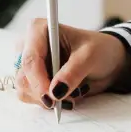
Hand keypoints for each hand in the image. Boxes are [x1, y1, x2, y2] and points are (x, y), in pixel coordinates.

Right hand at [15, 18, 130, 108]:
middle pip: (24, 77)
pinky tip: (67, 96)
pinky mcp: (33, 80)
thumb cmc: (98, 48)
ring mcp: (30, 64)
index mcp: (40, 29)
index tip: (51, 96)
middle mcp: (30, 46)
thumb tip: (55, 91)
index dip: (38, 79)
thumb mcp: (91, 55)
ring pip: (25, 90)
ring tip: (73, 92)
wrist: (106, 60)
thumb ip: (74, 71)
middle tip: (68, 96)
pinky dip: (49, 101)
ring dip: (48, 98)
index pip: (30, 58)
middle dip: (45, 91)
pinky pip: (31, 98)